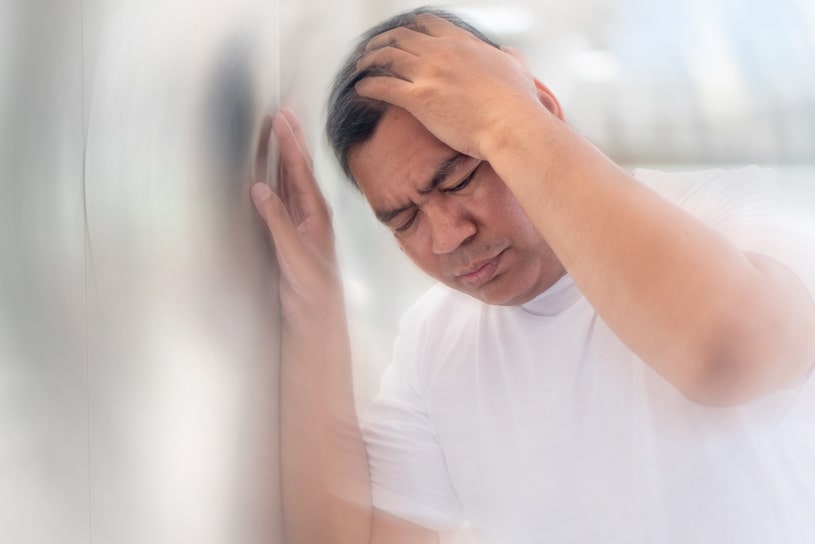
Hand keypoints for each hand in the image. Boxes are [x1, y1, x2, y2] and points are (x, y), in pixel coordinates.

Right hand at [251, 109, 341, 326]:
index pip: (300, 170)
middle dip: (290, 139)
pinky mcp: (290, 230)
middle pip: (298, 167)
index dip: (289, 143)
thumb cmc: (312, 286)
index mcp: (316, 213)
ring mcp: (301, 219)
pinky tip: (271, 168)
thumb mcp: (294, 254)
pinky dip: (277, 175)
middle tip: (282, 111)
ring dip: (284, 153)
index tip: (280, 118)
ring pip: (291, 178)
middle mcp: (311, 211)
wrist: (317, 312)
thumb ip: (278, 221)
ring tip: (278, 129)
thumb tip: (260, 189)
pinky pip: (283, 194)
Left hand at [354, 13, 541, 159]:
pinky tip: (361, 89)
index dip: (410, 27)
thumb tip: (509, 53)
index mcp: (463, 43)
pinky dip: (368, 85)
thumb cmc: (518, 103)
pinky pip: (383, 86)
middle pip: (402, 36)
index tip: (401, 34)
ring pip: (387, 57)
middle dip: (383, 41)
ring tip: (361, 67)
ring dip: (370, 60)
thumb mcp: (518, 68)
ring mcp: (428, 73)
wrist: (511, 126)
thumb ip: (510, 56)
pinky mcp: (419, 99)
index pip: (429, 24)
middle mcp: (442, 52)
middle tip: (372, 50)